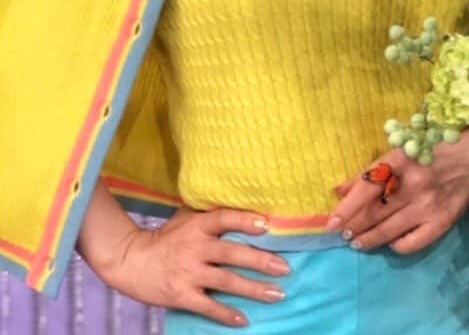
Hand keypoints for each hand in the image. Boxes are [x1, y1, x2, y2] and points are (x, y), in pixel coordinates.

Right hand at [102, 206, 291, 327]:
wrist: (130, 261)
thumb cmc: (166, 236)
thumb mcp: (185, 217)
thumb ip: (210, 212)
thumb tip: (244, 202)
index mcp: (197, 226)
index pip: (224, 218)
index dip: (244, 220)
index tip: (267, 225)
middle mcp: (195, 248)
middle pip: (232, 253)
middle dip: (261, 261)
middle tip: (286, 268)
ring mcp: (188, 274)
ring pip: (226, 281)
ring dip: (253, 288)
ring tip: (277, 294)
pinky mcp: (180, 296)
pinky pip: (207, 306)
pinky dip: (225, 314)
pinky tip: (244, 320)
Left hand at [327, 127, 468, 254]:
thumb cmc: (437, 149)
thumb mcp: (404, 150)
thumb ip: (373, 170)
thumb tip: (339, 189)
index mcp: (402, 159)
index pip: (366, 187)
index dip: (346, 207)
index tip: (331, 222)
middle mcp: (414, 184)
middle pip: (373, 213)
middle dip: (353, 226)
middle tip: (343, 232)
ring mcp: (428, 206)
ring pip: (387, 231)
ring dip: (367, 239)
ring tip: (357, 241)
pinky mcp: (442, 222)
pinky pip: (410, 243)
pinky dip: (395, 245)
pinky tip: (389, 242)